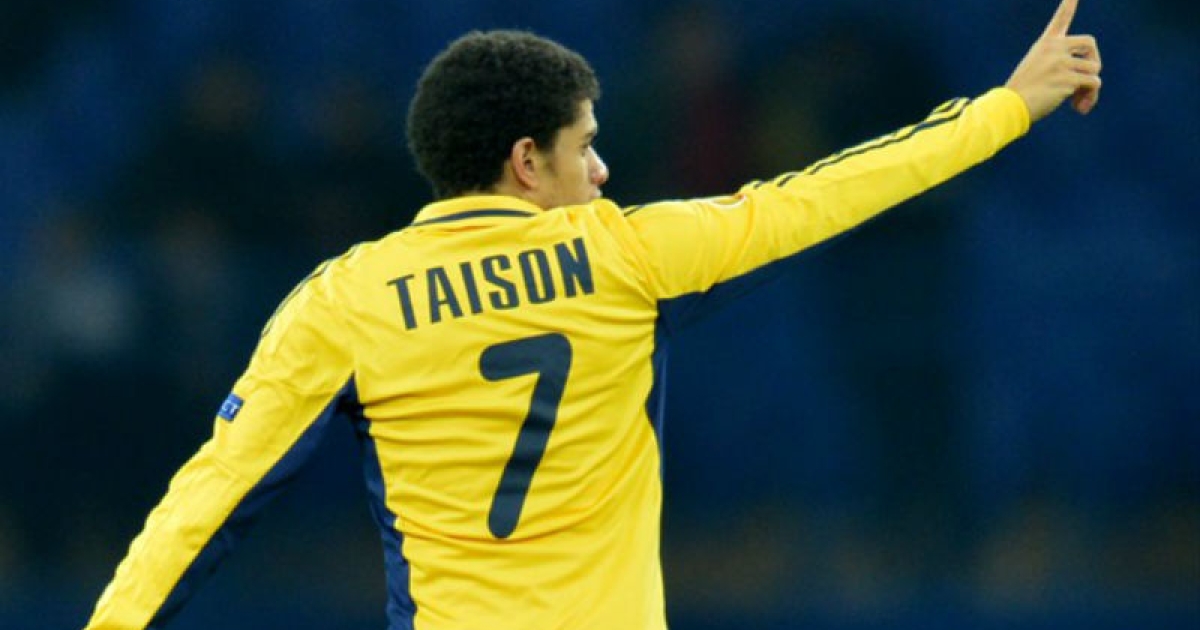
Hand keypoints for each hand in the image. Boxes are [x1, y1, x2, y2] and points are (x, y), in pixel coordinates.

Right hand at [1004, 0, 1102, 121]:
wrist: (1010, 106)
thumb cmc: (1021, 94)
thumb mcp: (1036, 72)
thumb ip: (1061, 69)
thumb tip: (1092, 83)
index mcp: (1045, 45)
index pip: (1060, 19)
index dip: (1069, 4)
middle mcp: (1054, 49)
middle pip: (1090, 43)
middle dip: (1094, 61)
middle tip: (1086, 79)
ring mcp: (1061, 62)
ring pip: (1094, 69)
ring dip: (1090, 87)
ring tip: (1078, 101)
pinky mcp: (1067, 78)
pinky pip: (1093, 83)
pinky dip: (1090, 97)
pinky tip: (1078, 107)